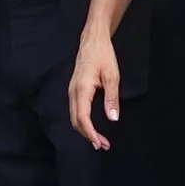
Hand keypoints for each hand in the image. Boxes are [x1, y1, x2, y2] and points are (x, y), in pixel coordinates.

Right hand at [68, 31, 119, 150]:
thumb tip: (113, 118)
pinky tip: (92, 126)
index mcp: (82, 89)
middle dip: (88, 135)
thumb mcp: (112, 76)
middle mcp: (73, 91)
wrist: (92, 40)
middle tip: (104, 145)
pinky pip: (75, 110)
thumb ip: (111, 98)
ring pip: (74, 116)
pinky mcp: (74, 89)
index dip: (90, 133)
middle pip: (76, 120)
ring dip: (85, 130)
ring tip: (100, 139)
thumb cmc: (103, 55)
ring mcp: (72, 90)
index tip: (100, 144)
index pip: (82, 117)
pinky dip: (83, 121)